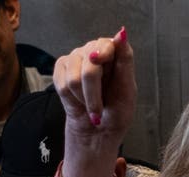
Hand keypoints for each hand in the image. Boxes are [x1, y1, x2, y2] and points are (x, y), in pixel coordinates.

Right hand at [55, 27, 135, 176]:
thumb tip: (121, 34)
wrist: (98, 131)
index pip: (107, 44)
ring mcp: (75, 58)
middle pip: (90, 65)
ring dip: (84, 100)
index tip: (97, 59)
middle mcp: (93, 50)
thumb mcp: (127, 90)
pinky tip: (79, 102)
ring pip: (74, 78)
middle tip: (98, 110)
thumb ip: (124, 61)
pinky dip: (72, 100)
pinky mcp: (61, 68)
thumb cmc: (117, 111)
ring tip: (90, 106)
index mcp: (114, 53)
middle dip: (94, 94)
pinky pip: (62, 85)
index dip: (102, 52)